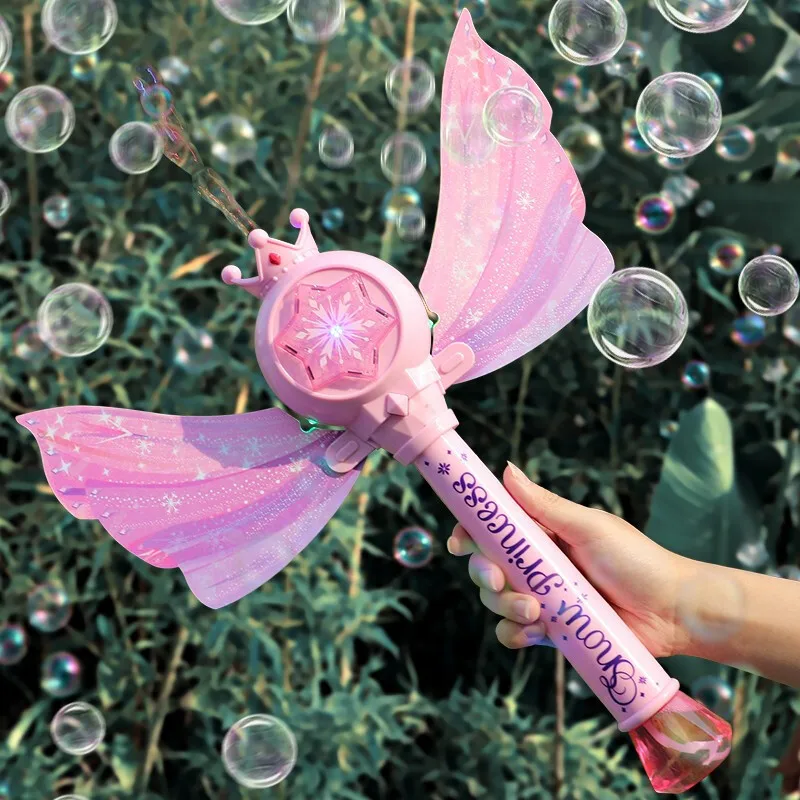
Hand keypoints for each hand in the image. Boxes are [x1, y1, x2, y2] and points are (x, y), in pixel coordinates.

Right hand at [447, 462, 690, 657]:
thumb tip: (507, 469)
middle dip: (484, 575)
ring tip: (536, 611)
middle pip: (486, 567)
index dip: (469, 533)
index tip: (460, 542)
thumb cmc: (637, 560)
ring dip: (505, 607)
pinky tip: (535, 632)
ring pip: (497, 602)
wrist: (673, 611)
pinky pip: (514, 633)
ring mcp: (542, 598)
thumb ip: (545, 505)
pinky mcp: (551, 630)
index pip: (492, 530)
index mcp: (541, 533)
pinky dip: (515, 634)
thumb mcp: (589, 527)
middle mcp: (536, 564)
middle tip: (499, 581)